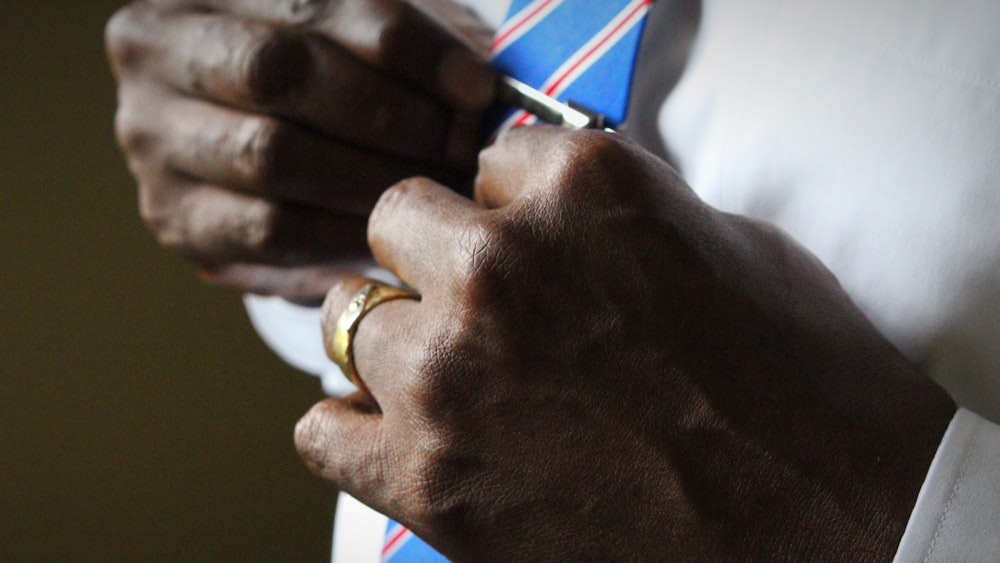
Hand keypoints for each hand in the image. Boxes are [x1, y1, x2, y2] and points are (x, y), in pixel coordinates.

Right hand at [105, 0, 495, 296]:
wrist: (268, 151)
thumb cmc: (333, 78)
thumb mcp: (364, 39)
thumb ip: (415, 44)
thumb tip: (488, 89)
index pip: (313, 3)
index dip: (406, 46)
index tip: (477, 87)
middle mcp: (159, 50)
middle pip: (277, 72)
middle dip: (387, 113)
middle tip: (459, 146)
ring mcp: (155, 138)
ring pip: (272, 155)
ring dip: (374, 177)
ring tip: (439, 188)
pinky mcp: (175, 217)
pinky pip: (269, 230)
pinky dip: (344, 232)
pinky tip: (394, 229)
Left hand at [295, 126, 955, 560]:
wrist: (834, 520)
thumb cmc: (797, 381)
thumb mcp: (714, 239)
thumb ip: (602, 209)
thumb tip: (539, 207)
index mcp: (575, 189)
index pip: (486, 162)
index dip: (511, 210)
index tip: (533, 247)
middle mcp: (498, 268)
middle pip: (395, 224)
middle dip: (435, 260)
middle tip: (484, 309)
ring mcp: (451, 376)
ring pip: (345, 322)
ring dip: (396, 341)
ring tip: (453, 378)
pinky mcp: (430, 480)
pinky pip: (322, 431)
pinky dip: (351, 430)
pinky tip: (398, 437)